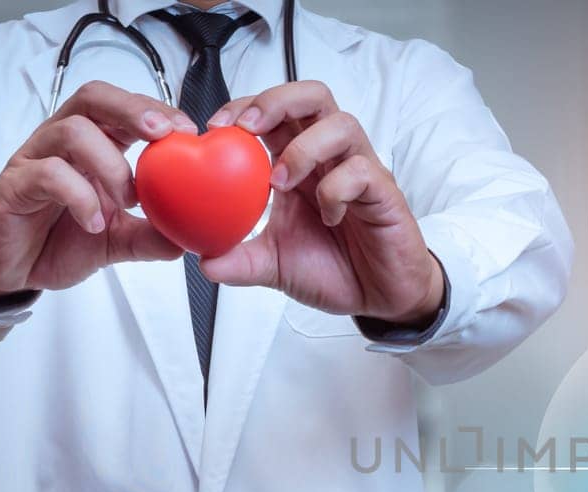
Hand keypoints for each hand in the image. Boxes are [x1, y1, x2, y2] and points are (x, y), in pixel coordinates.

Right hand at [0, 81, 196, 295]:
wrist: (11, 269)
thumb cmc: (60, 240)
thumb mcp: (117, 241)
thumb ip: (150, 237)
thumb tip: (187, 240)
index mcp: (91, 145)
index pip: (121, 107)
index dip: (154, 109)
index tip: (187, 129)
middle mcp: (61, 143)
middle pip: (93, 98)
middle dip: (132, 109)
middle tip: (163, 134)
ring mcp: (35, 160)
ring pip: (71, 131)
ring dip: (110, 163)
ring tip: (126, 201)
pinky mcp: (14, 185)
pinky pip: (46, 173)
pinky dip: (78, 195)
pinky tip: (93, 223)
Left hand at [201, 82, 444, 327]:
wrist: (378, 299)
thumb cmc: (335, 269)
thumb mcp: (273, 266)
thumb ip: (239, 259)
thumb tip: (203, 260)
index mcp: (300, 164)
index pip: (275, 112)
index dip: (246, 106)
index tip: (217, 127)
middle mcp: (330, 159)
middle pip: (312, 97)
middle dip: (276, 102)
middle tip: (247, 129)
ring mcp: (360, 172)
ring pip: (341, 124)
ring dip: (303, 148)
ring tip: (283, 183)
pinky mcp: (384, 193)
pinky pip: (362, 170)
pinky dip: (336, 188)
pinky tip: (329, 215)